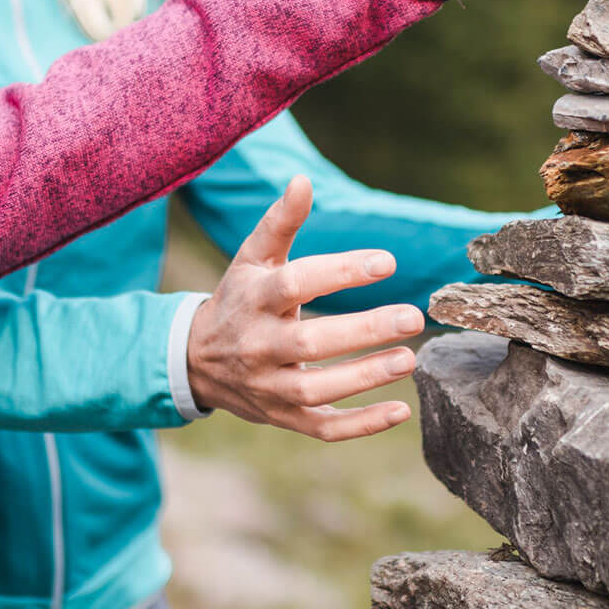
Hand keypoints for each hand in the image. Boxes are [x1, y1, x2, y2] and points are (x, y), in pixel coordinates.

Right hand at [186, 177, 427, 441]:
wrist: (197, 360)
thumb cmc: (240, 298)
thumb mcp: (252, 258)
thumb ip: (281, 221)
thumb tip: (303, 180)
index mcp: (253, 299)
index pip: (296, 283)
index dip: (340, 272)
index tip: (387, 262)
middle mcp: (257, 345)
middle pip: (308, 341)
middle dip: (361, 331)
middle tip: (411, 317)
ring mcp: (269, 386)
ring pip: (314, 388)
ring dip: (363, 377)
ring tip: (409, 358)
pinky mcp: (283, 416)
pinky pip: (321, 428)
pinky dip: (360, 426)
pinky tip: (400, 410)